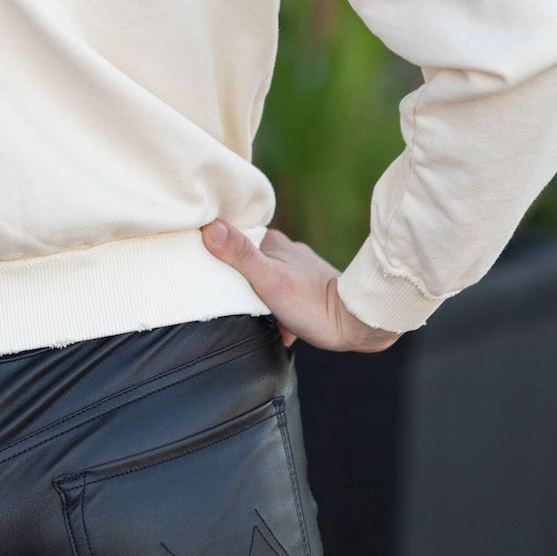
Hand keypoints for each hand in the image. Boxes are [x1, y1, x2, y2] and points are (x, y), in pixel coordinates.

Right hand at [201, 220, 400, 353]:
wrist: (357, 324)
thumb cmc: (313, 304)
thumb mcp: (269, 280)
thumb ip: (240, 255)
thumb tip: (209, 226)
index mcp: (272, 242)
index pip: (232, 240)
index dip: (214, 252)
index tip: (199, 268)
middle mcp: (285, 251)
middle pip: (246, 263)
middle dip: (234, 281)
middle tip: (221, 300)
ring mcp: (297, 271)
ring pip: (263, 281)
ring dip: (255, 299)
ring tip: (247, 318)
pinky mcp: (307, 290)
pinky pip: (281, 299)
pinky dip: (274, 313)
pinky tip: (273, 328)